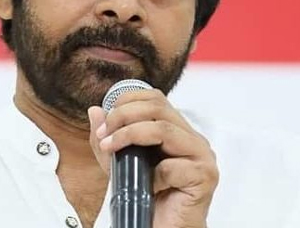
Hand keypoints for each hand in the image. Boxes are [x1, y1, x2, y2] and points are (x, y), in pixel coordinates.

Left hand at [87, 89, 218, 227]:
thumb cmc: (147, 200)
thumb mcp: (119, 165)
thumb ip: (109, 138)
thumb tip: (95, 110)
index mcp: (178, 131)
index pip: (155, 99)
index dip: (127, 102)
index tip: (104, 123)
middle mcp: (193, 139)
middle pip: (159, 107)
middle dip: (124, 116)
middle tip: (104, 134)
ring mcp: (202, 157)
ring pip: (164, 129)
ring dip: (130, 135)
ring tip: (111, 149)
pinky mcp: (204, 177)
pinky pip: (173, 166)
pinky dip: (153, 175)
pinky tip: (147, 187)